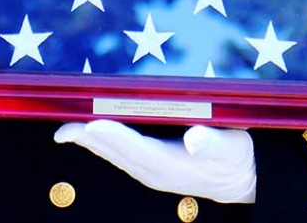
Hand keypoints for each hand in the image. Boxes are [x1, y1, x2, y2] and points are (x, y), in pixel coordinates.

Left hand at [54, 120, 255, 203]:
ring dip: (92, 143)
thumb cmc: (238, 158)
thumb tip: (194, 139)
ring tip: (68, 130)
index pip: (136, 148)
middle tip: (64, 129)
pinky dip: (105, 144)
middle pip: (117, 153)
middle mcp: (157, 171)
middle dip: (89, 140)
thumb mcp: (233, 146)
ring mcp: (153, 172)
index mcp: (173, 165)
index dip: (113, 136)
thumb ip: (212, 142)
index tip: (92, 126)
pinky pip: (122, 156)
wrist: (242, 180)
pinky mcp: (153, 168)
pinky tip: (93, 135)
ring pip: (116, 156)